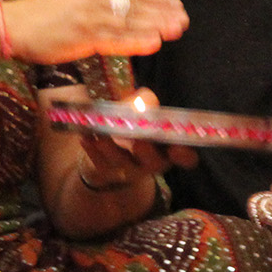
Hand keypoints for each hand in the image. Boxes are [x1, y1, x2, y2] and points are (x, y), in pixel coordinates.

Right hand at [3, 0, 188, 64]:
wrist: (10, 25)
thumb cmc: (34, 17)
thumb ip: (91, 4)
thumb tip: (112, 12)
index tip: (175, 4)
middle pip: (135, 5)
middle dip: (162, 12)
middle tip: (185, 18)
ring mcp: (89, 17)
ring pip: (130, 21)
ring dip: (156, 25)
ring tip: (178, 29)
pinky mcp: (82, 36)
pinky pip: (115, 39)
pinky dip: (136, 40)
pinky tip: (154, 42)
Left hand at [73, 88, 195, 191]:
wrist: (102, 136)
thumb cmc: (129, 118)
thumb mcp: (137, 106)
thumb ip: (142, 102)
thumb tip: (143, 102)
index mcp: (167, 146)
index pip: (185, 157)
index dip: (184, 155)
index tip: (178, 148)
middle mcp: (151, 161)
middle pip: (154, 163)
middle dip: (147, 152)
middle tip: (140, 141)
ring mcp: (127, 168)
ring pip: (122, 162)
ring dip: (112, 148)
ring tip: (101, 134)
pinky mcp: (105, 169)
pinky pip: (98, 162)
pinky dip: (92, 150)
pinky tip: (86, 138)